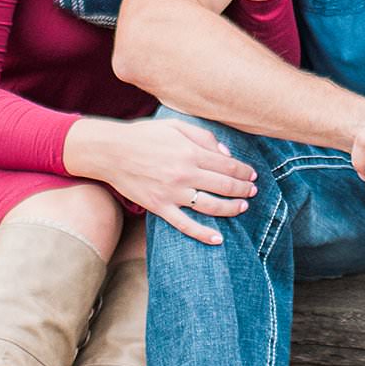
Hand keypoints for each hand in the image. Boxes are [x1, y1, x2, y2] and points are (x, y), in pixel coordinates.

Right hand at [63, 115, 257, 245]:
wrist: (112, 151)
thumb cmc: (144, 135)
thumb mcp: (176, 126)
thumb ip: (203, 137)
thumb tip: (226, 153)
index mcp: (190, 152)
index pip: (227, 165)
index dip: (243, 171)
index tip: (252, 174)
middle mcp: (185, 174)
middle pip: (224, 185)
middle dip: (243, 189)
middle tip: (253, 191)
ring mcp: (173, 193)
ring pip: (211, 206)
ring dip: (231, 209)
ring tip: (242, 208)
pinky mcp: (160, 207)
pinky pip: (185, 225)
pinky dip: (203, 234)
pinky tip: (218, 239)